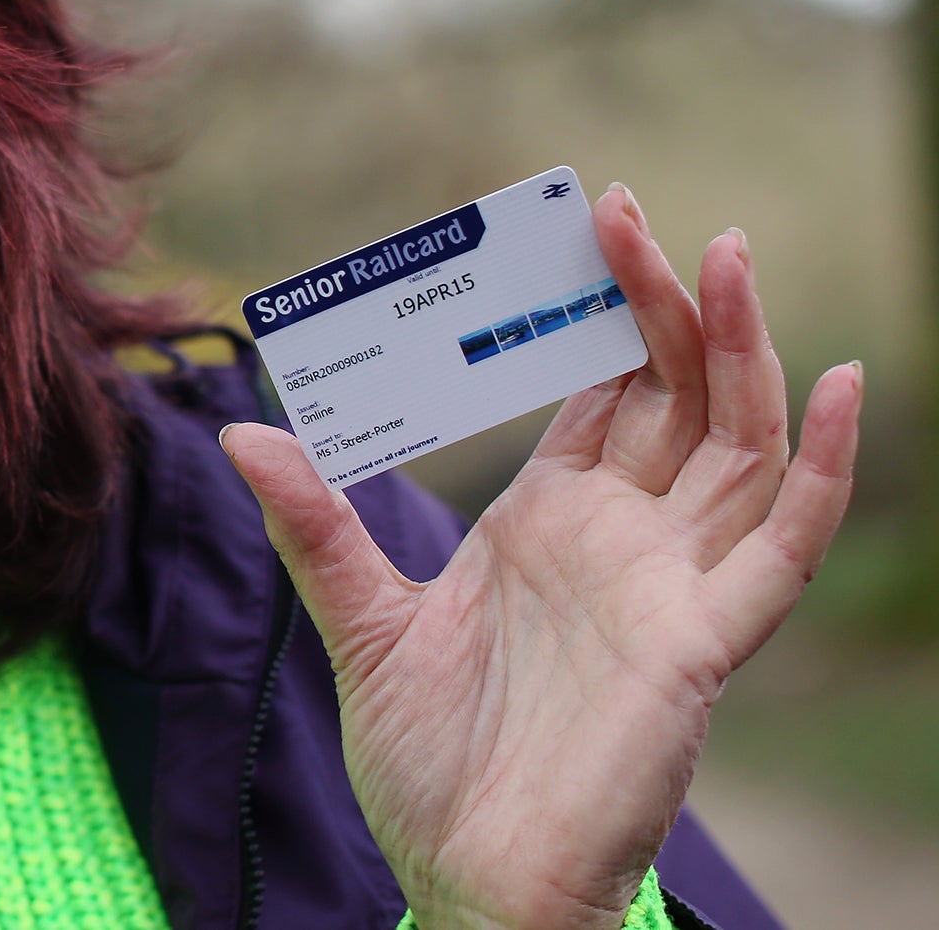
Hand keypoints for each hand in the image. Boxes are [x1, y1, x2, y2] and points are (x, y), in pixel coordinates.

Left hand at [220, 185, 861, 929]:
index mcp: (546, 522)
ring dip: (737, 347)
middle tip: (626, 209)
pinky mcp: (701, 640)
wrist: (467, 876)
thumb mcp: (359, 621)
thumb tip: (240, 431)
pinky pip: (781, 544)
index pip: (593, 391)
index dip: (594, 313)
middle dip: (656, 300)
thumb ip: (314, 525)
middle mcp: (618, 540)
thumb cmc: (426, 763)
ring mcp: (668, 584)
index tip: (577, 228)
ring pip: (729, 441)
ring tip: (725, 252)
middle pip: (665, 393)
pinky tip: (831, 382)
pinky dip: (820, 467)